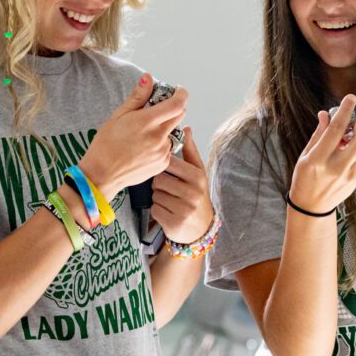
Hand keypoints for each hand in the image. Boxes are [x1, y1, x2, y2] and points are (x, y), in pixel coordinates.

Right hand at [79, 73, 186, 198]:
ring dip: (166, 127)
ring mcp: (163, 151)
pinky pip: (169, 147)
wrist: (102, 174)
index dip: (181, 94)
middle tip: (158, 109)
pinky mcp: (163, 163)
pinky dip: (162, 143)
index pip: (177, 103)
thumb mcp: (118, 115)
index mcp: (147, 121)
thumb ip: (137, 96)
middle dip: (173, 108)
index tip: (178, 91)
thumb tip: (148, 77)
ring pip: (174, 132)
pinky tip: (145, 146)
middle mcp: (159, 137)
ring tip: (145, 133)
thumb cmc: (106, 144)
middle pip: (180, 115)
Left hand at [151, 127, 213, 243]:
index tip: (168, 172)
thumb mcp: (197, 172)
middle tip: (169, 189)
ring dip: (158, 198)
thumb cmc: (196, 195)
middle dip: (160, 184)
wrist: (201, 228)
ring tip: (170, 200)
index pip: (169, 163)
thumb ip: (190, 151)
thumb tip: (186, 128)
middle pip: (159, 180)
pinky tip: (168, 211)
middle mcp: (193, 193)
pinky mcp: (175, 222)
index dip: (164, 167)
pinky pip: (155, 210)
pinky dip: (157, 211)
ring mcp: (184, 209)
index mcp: (198, 176)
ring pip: (155, 195)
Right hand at [289, 94, 355, 213]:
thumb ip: (318, 134)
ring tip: (342, 143)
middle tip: (353, 123)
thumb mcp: (305, 156)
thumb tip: (326, 114)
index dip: (345, 111)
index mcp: (319, 160)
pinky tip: (342, 157)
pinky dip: (354, 151)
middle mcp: (336, 168)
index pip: (336, 130)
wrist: (311, 208)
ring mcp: (349, 175)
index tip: (351, 98)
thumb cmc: (304, 179)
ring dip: (355, 139)